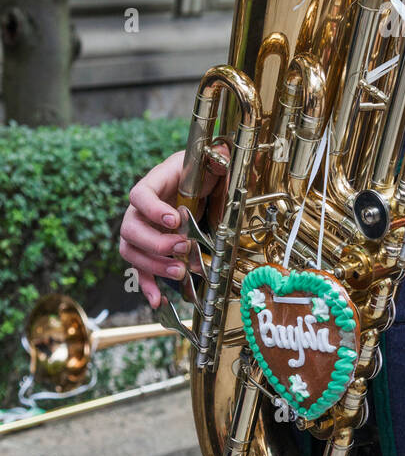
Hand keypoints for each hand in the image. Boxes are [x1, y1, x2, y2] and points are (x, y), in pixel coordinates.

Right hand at [119, 149, 223, 309]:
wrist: (201, 184)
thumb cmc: (201, 173)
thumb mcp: (211, 163)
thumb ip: (217, 160)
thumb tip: (222, 156)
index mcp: (155, 183)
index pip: (140, 194)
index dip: (152, 209)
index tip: (175, 219)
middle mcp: (141, 209)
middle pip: (131, 228)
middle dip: (156, 243)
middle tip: (183, 248)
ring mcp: (142, 231)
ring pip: (132, 251)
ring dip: (153, 265)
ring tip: (179, 272)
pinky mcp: (149, 250)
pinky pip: (140, 270)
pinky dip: (147, 286)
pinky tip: (158, 300)